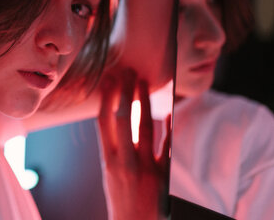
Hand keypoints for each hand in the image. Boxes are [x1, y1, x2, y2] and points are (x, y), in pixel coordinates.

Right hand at [96, 68, 170, 219]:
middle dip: (124, 92)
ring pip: (143, 126)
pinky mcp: (162, 176)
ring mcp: (143, 168)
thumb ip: (116, 150)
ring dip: (144, 101)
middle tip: (127, 71)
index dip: (105, 98)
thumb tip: (120, 122)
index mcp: (108, 162)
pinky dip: (168, 126)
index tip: (108, 80)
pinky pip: (166, 145)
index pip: (103, 123)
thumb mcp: (112, 176)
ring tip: (143, 82)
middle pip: (122, 118)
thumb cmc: (122, 202)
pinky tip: (170, 111)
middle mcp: (123, 162)